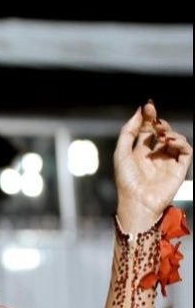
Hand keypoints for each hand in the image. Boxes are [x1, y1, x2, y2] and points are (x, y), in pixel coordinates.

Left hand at [114, 101, 191, 232]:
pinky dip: (180, 142)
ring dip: (169, 132)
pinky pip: (185, 150)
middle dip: (159, 123)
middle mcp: (155, 156)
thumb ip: (128, 132)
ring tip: (161, 134)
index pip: (147, 130)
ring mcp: (168, 162)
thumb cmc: (126, 181)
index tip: (148, 106)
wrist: (137, 201)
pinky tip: (168, 141)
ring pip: (175, 139)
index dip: (149, 117)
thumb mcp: (121, 153)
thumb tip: (139, 112)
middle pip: (162, 133)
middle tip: (155, 119)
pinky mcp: (179, 168)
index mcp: (139, 153)